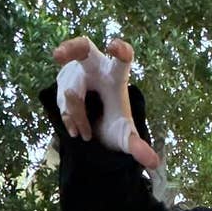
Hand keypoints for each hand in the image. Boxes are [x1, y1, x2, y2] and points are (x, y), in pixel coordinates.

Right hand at [53, 36, 159, 168]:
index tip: (114, 47)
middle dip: (70, 49)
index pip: (122, 59)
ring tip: (85, 134)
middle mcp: (96, 67)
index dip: (120, 50)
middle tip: (57, 55)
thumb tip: (154, 163)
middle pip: (83, 48)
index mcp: (116, 76)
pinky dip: (67, 118)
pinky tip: (74, 129)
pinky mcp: (61, 78)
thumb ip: (137, 146)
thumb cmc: (114, 122)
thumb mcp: (124, 136)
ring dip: (76, 116)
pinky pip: (60, 99)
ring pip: (71, 92)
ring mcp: (76, 70)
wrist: (94, 122)